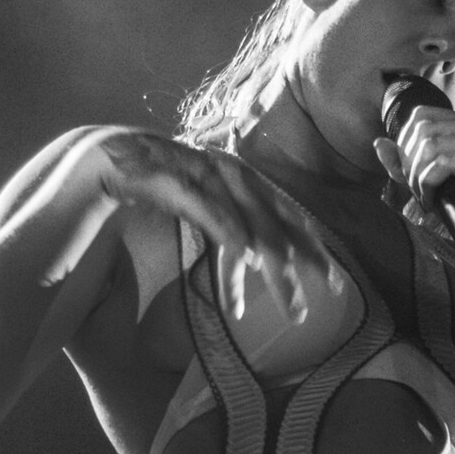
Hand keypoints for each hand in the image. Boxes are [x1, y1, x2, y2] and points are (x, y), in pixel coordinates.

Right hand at [88, 129, 339, 320]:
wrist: (120, 152)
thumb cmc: (167, 183)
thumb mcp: (208, 207)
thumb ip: (231, 229)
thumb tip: (254, 259)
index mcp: (247, 183)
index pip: (291, 220)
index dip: (315, 251)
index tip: (335, 284)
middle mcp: (237, 178)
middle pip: (282, 226)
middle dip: (309, 261)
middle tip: (332, 292)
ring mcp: (212, 178)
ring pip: (254, 227)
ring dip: (277, 266)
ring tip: (292, 301)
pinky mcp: (184, 182)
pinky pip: (214, 213)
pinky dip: (233, 234)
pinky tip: (250, 259)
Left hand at [372, 106, 454, 206]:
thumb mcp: (433, 183)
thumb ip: (406, 164)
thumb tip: (379, 143)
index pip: (422, 115)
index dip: (406, 145)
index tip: (413, 177)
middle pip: (423, 129)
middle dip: (410, 164)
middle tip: (419, 193)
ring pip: (431, 146)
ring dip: (419, 178)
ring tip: (427, 200)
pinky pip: (445, 162)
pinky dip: (430, 184)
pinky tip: (434, 203)